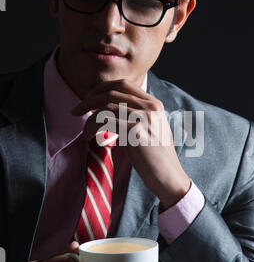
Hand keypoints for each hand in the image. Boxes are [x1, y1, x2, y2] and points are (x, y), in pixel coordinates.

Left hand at [72, 79, 190, 209]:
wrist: (169, 177)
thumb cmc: (156, 158)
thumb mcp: (150, 130)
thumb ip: (136, 116)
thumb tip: (109, 109)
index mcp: (155, 104)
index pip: (124, 84)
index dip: (102, 89)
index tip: (88, 99)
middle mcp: (151, 107)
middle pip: (112, 92)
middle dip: (90, 100)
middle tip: (76, 111)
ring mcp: (145, 118)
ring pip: (106, 106)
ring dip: (89, 117)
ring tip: (84, 131)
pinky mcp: (136, 132)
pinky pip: (106, 122)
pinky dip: (92, 127)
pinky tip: (89, 137)